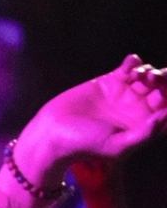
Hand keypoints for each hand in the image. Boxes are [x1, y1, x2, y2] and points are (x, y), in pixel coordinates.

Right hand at [15, 55, 166, 187]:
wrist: (52, 133)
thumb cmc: (84, 145)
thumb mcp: (118, 146)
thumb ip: (145, 133)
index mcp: (143, 127)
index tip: (161, 95)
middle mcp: (137, 109)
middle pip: (164, 89)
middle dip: (165, 80)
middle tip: (153, 80)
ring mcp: (125, 94)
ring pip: (150, 76)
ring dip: (150, 71)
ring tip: (138, 75)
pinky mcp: (109, 81)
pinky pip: (130, 66)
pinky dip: (134, 62)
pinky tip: (130, 65)